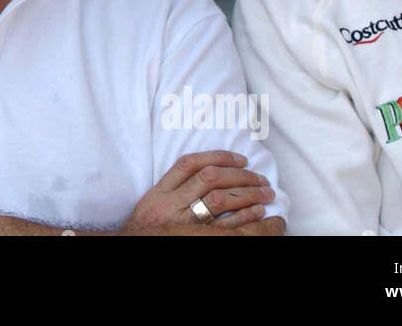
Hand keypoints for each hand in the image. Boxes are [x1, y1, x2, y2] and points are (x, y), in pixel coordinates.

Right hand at [125, 150, 275, 231]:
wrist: (135, 244)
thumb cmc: (149, 226)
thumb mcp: (154, 201)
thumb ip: (175, 185)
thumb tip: (212, 170)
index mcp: (161, 191)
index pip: (190, 163)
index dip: (218, 157)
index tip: (241, 159)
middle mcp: (171, 203)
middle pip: (209, 178)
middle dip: (239, 175)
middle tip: (260, 178)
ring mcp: (183, 221)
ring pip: (218, 199)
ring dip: (247, 193)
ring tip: (266, 193)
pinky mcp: (196, 236)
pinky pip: (223, 225)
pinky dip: (244, 216)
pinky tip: (257, 211)